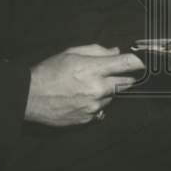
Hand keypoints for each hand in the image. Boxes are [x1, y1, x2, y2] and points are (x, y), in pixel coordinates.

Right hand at [25, 44, 144, 126]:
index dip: (138, 62)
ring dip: (107, 91)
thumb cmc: (49, 71)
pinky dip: (96, 104)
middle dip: (123, 77)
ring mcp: (94, 106)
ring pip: (112, 97)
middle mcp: (98, 89)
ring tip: (88, 86)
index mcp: (95, 69)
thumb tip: (115, 52)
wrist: (30, 97)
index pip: (128, 64)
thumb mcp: (72, 53)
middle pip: (126, 83)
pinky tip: (82, 98)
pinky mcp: (87, 119)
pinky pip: (101, 110)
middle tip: (113, 73)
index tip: (141, 62)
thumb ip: (97, 51)